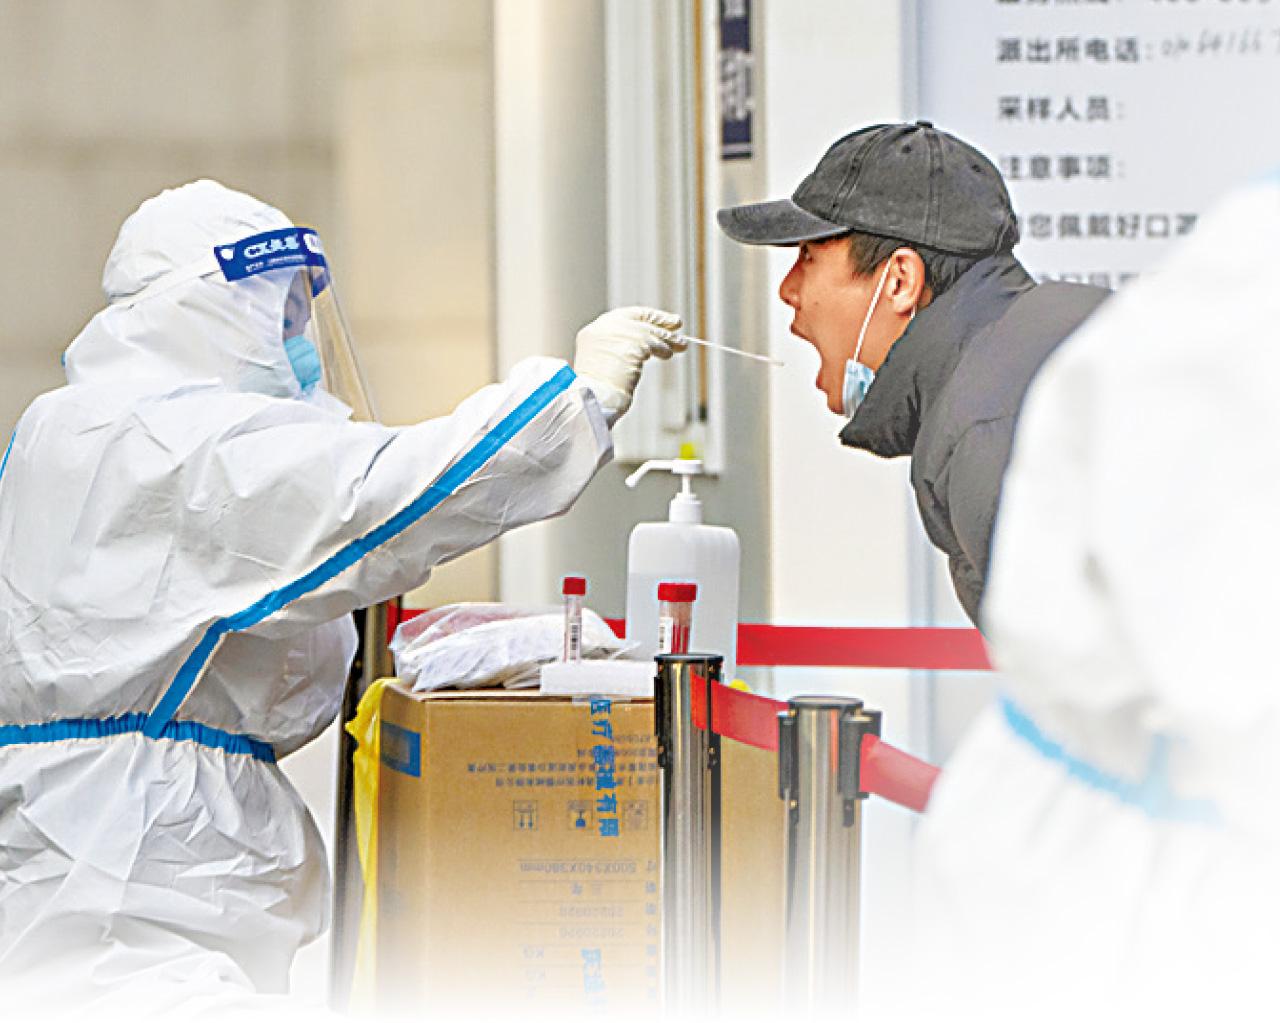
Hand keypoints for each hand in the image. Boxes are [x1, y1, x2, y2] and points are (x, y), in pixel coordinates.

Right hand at [573, 306, 685, 423]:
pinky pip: (652, 343)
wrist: (593, 399)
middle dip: (661, 321)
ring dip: (667, 338)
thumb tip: (647, 345)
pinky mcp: (631, 345)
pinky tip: (668, 354)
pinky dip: (663, 348)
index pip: (625, 316)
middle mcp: (603, 329)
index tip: (661, 321)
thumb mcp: (604, 363)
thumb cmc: (598, 391)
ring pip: (649, 331)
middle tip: (677, 324)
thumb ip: (620, 349)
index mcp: (593, 332)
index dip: (646, 317)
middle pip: (638, 320)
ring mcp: (616, 335)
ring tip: (680, 344)